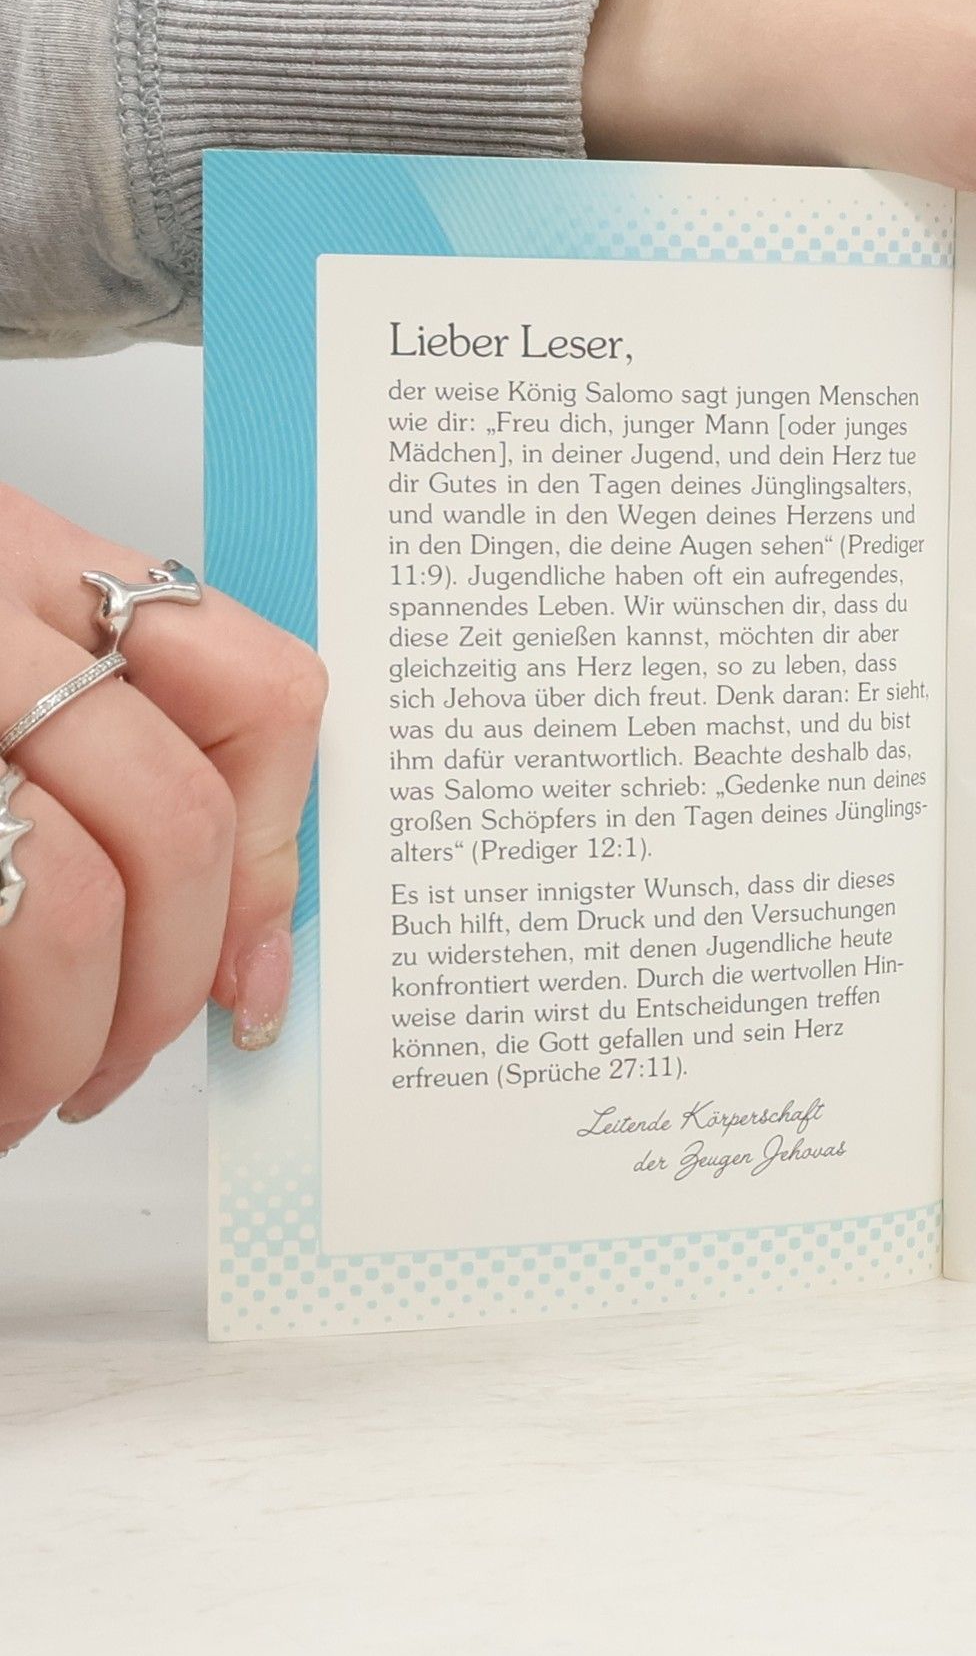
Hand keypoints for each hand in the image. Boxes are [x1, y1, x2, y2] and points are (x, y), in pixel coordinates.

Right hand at [0, 484, 325, 1151]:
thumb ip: (118, 756)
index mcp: (25, 560)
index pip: (257, 698)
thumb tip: (242, 948)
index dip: (269, 859)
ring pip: (68, 902)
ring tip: (31, 1095)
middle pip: (170, 824)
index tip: (246, 968)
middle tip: (121, 1062)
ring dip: (66, 1042)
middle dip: (167, 985)